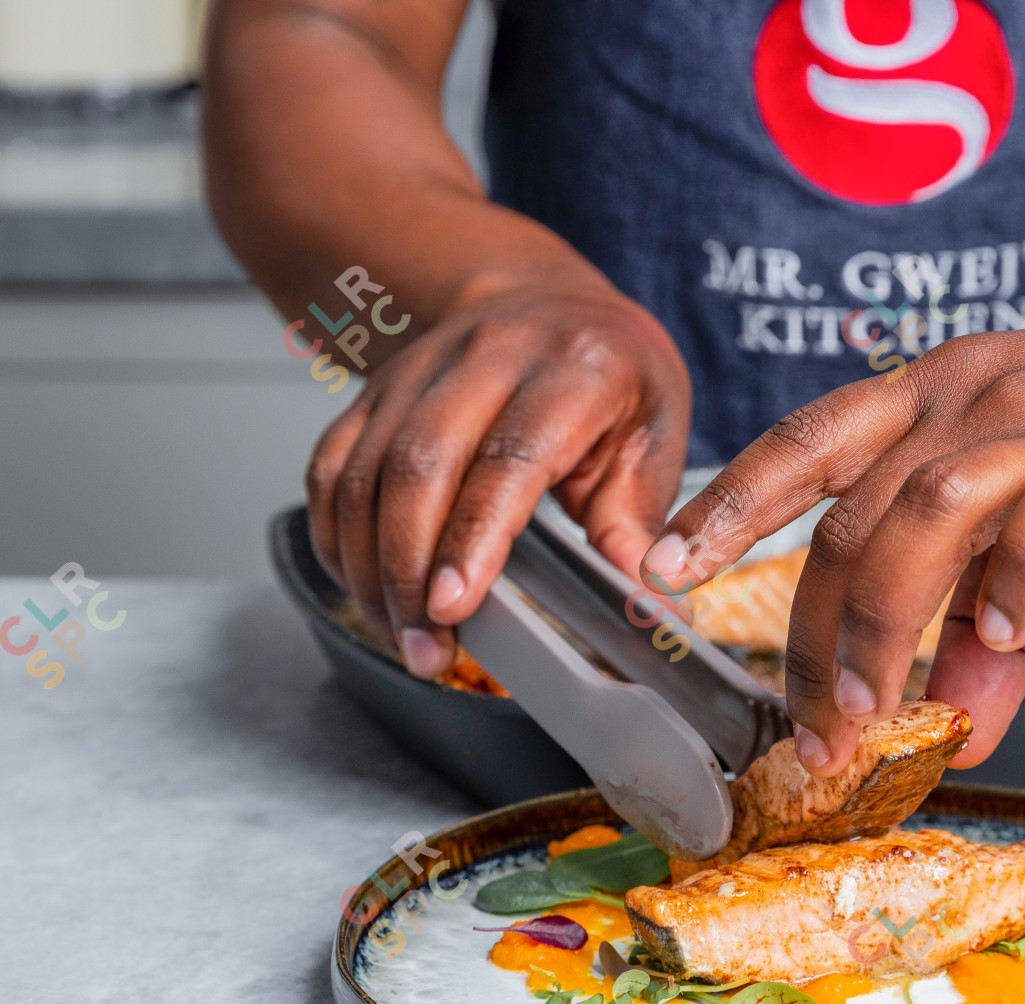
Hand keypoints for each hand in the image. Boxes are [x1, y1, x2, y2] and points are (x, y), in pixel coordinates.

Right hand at [305, 281, 690, 675]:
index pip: (508, 458)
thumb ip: (639, 522)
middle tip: (429, 646)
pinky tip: (364, 587)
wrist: (547, 299)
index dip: (472, 536)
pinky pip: (330, 467)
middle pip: (418, 467)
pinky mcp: (374, 392)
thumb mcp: (656, 434)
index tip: (454, 605)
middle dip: (410, 571)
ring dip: (370, 567)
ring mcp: (418, 371)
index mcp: (570, 369)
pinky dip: (336, 537)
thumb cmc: (609, 370)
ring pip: (362, 472)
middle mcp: (485, 358)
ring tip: (403, 635)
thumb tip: (646, 600)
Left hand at [638, 284, 1024, 774]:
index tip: (665, 569)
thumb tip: (951, 716)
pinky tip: (1006, 638)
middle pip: (855, 512)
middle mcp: (981, 398)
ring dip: (889, 621)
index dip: (729, 505)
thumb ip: (996, 624)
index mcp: (948, 397)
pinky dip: (1015, 583)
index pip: (810, 443)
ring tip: (885, 708)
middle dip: (818, 634)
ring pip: (926, 509)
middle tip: (820, 729)